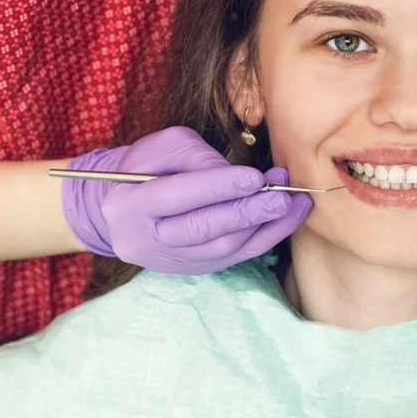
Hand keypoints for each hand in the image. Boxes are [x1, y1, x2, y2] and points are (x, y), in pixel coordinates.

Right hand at [62, 126, 311, 273]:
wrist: (121, 208)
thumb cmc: (145, 169)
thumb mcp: (160, 148)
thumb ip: (195, 157)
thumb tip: (238, 176)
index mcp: (130, 204)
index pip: (177, 197)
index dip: (218, 187)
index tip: (255, 177)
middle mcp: (148, 240)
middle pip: (203, 230)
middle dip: (248, 212)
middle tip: (282, 195)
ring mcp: (172, 261)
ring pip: (224, 249)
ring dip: (264, 225)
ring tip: (294, 202)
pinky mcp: (194, 269)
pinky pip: (235, 258)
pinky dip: (266, 237)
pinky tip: (289, 218)